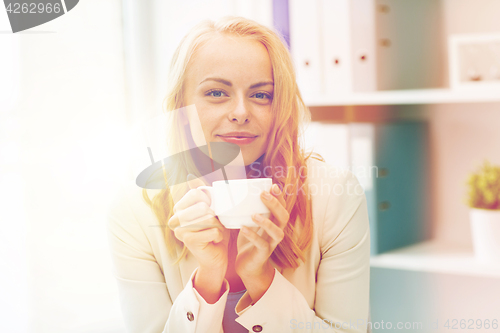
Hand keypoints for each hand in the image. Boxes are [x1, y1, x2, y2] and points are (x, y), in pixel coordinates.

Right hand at [168, 175, 229, 302]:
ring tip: (213, 232)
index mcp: (179, 208)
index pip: (196, 193)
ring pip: (209, 218)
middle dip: (215, 216)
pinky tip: (213, 240)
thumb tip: (190, 176)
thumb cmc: (214, 230)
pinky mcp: (188, 241)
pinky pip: (212, 230)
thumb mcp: (211, 209)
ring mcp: (180, 230)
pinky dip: (218, 235)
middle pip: (203, 206)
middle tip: (213, 225)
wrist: (216, 255)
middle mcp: (175, 218)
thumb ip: (201, 193)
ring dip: (218, 226)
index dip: (208, 200)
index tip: (210, 210)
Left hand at [235, 184, 288, 301]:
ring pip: (277, 232)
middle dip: (275, 205)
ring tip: (254, 214)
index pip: (282, 208)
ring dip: (267, 222)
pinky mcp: (263, 254)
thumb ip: (249, 212)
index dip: (280, 197)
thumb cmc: (249, 242)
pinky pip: (261, 245)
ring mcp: (272, 244)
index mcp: (275, 223)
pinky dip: (252, 236)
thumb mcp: (250, 224)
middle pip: (284, 217)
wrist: (247, 266)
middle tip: (263, 195)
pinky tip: (244, 228)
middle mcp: (276, 232)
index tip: (273, 186)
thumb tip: (238, 194)